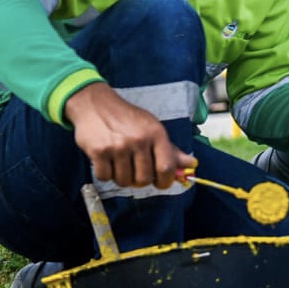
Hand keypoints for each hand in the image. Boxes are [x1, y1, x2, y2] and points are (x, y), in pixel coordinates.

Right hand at [65, 83, 197, 189]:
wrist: (96, 104)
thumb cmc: (128, 118)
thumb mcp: (153, 128)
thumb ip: (171, 149)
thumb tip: (192, 164)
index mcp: (156, 134)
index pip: (166, 167)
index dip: (165, 181)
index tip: (161, 183)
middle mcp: (139, 140)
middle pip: (145, 179)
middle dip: (141, 180)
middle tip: (136, 171)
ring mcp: (118, 147)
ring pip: (124, 181)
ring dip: (122, 177)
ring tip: (121, 164)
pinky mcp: (98, 152)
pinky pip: (105, 177)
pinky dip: (106, 174)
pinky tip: (107, 162)